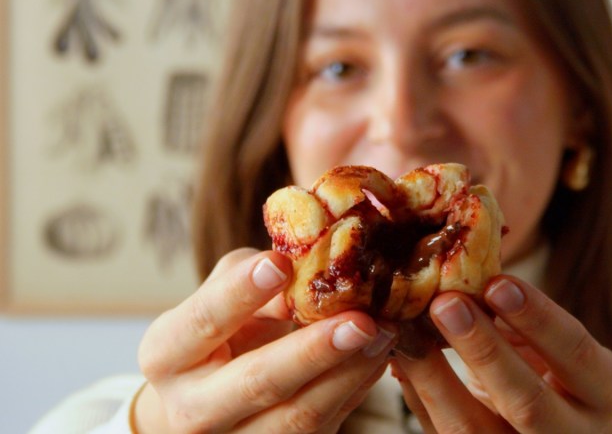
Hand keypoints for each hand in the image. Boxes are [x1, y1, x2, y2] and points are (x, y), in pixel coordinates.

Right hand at [135, 248, 395, 432]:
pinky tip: (377, 358)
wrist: (202, 405)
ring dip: (349, 373)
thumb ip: (253, 277)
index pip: (202, 321)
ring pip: (298, 416)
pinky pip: (321, 428)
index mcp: (166, 353)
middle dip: (314, 351)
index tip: (279, 262)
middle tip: (361, 319)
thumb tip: (307, 256)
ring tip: (384, 333)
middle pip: (257, 382)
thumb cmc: (215, 334)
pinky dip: (354, 390)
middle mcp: (190, 408)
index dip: (239, 293)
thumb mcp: (220, 298)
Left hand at [393, 276, 611, 432]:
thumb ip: (517, 313)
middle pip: (529, 403)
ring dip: (436, 380)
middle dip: (484, 351)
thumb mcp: (550, 342)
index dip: (539, 319)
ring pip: (474, 432)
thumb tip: (468, 262)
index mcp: (601, 391)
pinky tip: (400, 364)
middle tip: (446, 303)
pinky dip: (418, 398)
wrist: (553, 432)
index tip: (497, 282)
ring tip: (408, 335)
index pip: (578, 355)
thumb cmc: (550, 370)